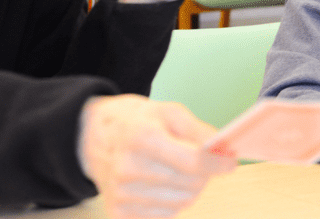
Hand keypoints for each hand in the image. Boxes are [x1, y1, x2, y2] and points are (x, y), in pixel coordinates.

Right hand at [78, 95, 235, 217]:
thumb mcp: (168, 111)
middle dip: (205, 173)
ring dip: (191, 188)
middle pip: (191, 184)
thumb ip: (199, 130)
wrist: (89, 137)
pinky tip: (162, 183)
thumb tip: (224, 150)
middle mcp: (129, 169)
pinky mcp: (119, 213)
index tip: (231, 162)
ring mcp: (122, 194)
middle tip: (201, 160)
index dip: (217, 163)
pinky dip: (173, 201)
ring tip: (177, 169)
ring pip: (183, 202)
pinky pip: (166, 214)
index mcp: (142, 138)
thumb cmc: (135, 122)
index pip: (192, 162)